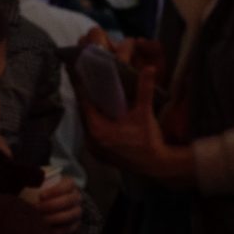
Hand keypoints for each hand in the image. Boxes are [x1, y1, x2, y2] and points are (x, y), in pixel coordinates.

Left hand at [20, 173, 83, 233]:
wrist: (43, 205)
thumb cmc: (37, 191)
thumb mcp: (36, 182)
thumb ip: (34, 179)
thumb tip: (28, 178)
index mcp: (69, 184)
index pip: (68, 185)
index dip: (56, 190)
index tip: (40, 196)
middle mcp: (75, 197)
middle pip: (69, 200)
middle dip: (52, 205)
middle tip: (36, 209)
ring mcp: (76, 211)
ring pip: (72, 215)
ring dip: (55, 218)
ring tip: (40, 220)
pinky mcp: (74, 224)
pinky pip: (71, 228)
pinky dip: (60, 230)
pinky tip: (47, 230)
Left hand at [80, 67, 193, 186]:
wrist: (155, 165)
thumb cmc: (148, 141)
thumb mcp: (144, 113)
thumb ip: (144, 89)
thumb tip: (149, 68)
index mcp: (97, 129)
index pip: (83, 103)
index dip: (81, 87)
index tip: (78, 73)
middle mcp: (91, 140)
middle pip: (83, 113)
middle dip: (86, 98)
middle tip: (87, 81)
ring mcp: (94, 149)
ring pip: (87, 124)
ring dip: (91, 112)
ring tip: (95, 96)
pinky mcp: (100, 154)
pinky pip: (92, 134)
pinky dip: (95, 123)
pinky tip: (103, 116)